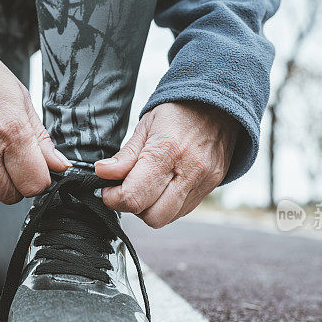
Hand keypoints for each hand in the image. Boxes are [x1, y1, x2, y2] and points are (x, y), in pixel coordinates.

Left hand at [96, 102, 237, 227]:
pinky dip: (167, 206)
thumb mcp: (146, 125)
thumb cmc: (179, 111)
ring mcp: (203, 181)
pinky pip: (182, 211)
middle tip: (127, 188)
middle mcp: (189, 170)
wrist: (219, 103)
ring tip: (147, 186)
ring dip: (150, 209)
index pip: (134, 196)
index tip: (109, 188)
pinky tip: (164, 186)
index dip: (113, 198)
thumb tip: (102, 173)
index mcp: (167, 150)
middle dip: (133, 207)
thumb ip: (125, 155)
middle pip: (151, 216)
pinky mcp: (211, 187)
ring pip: (167, 218)